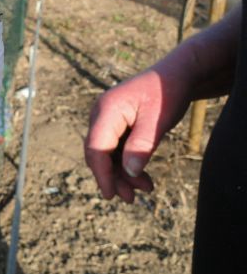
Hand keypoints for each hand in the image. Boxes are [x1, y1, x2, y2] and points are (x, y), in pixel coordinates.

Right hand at [84, 66, 191, 202]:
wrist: (178, 74)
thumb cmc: (168, 93)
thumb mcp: (158, 120)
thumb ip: (141, 145)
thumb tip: (128, 172)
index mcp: (107, 110)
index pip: (95, 148)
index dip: (101, 174)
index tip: (110, 195)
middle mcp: (101, 114)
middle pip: (98, 153)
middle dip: (113, 177)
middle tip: (131, 199)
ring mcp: (108, 119)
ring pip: (107, 153)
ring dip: (122, 173)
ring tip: (145, 188)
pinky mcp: (116, 123)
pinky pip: (116, 148)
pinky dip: (127, 163)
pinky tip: (142, 177)